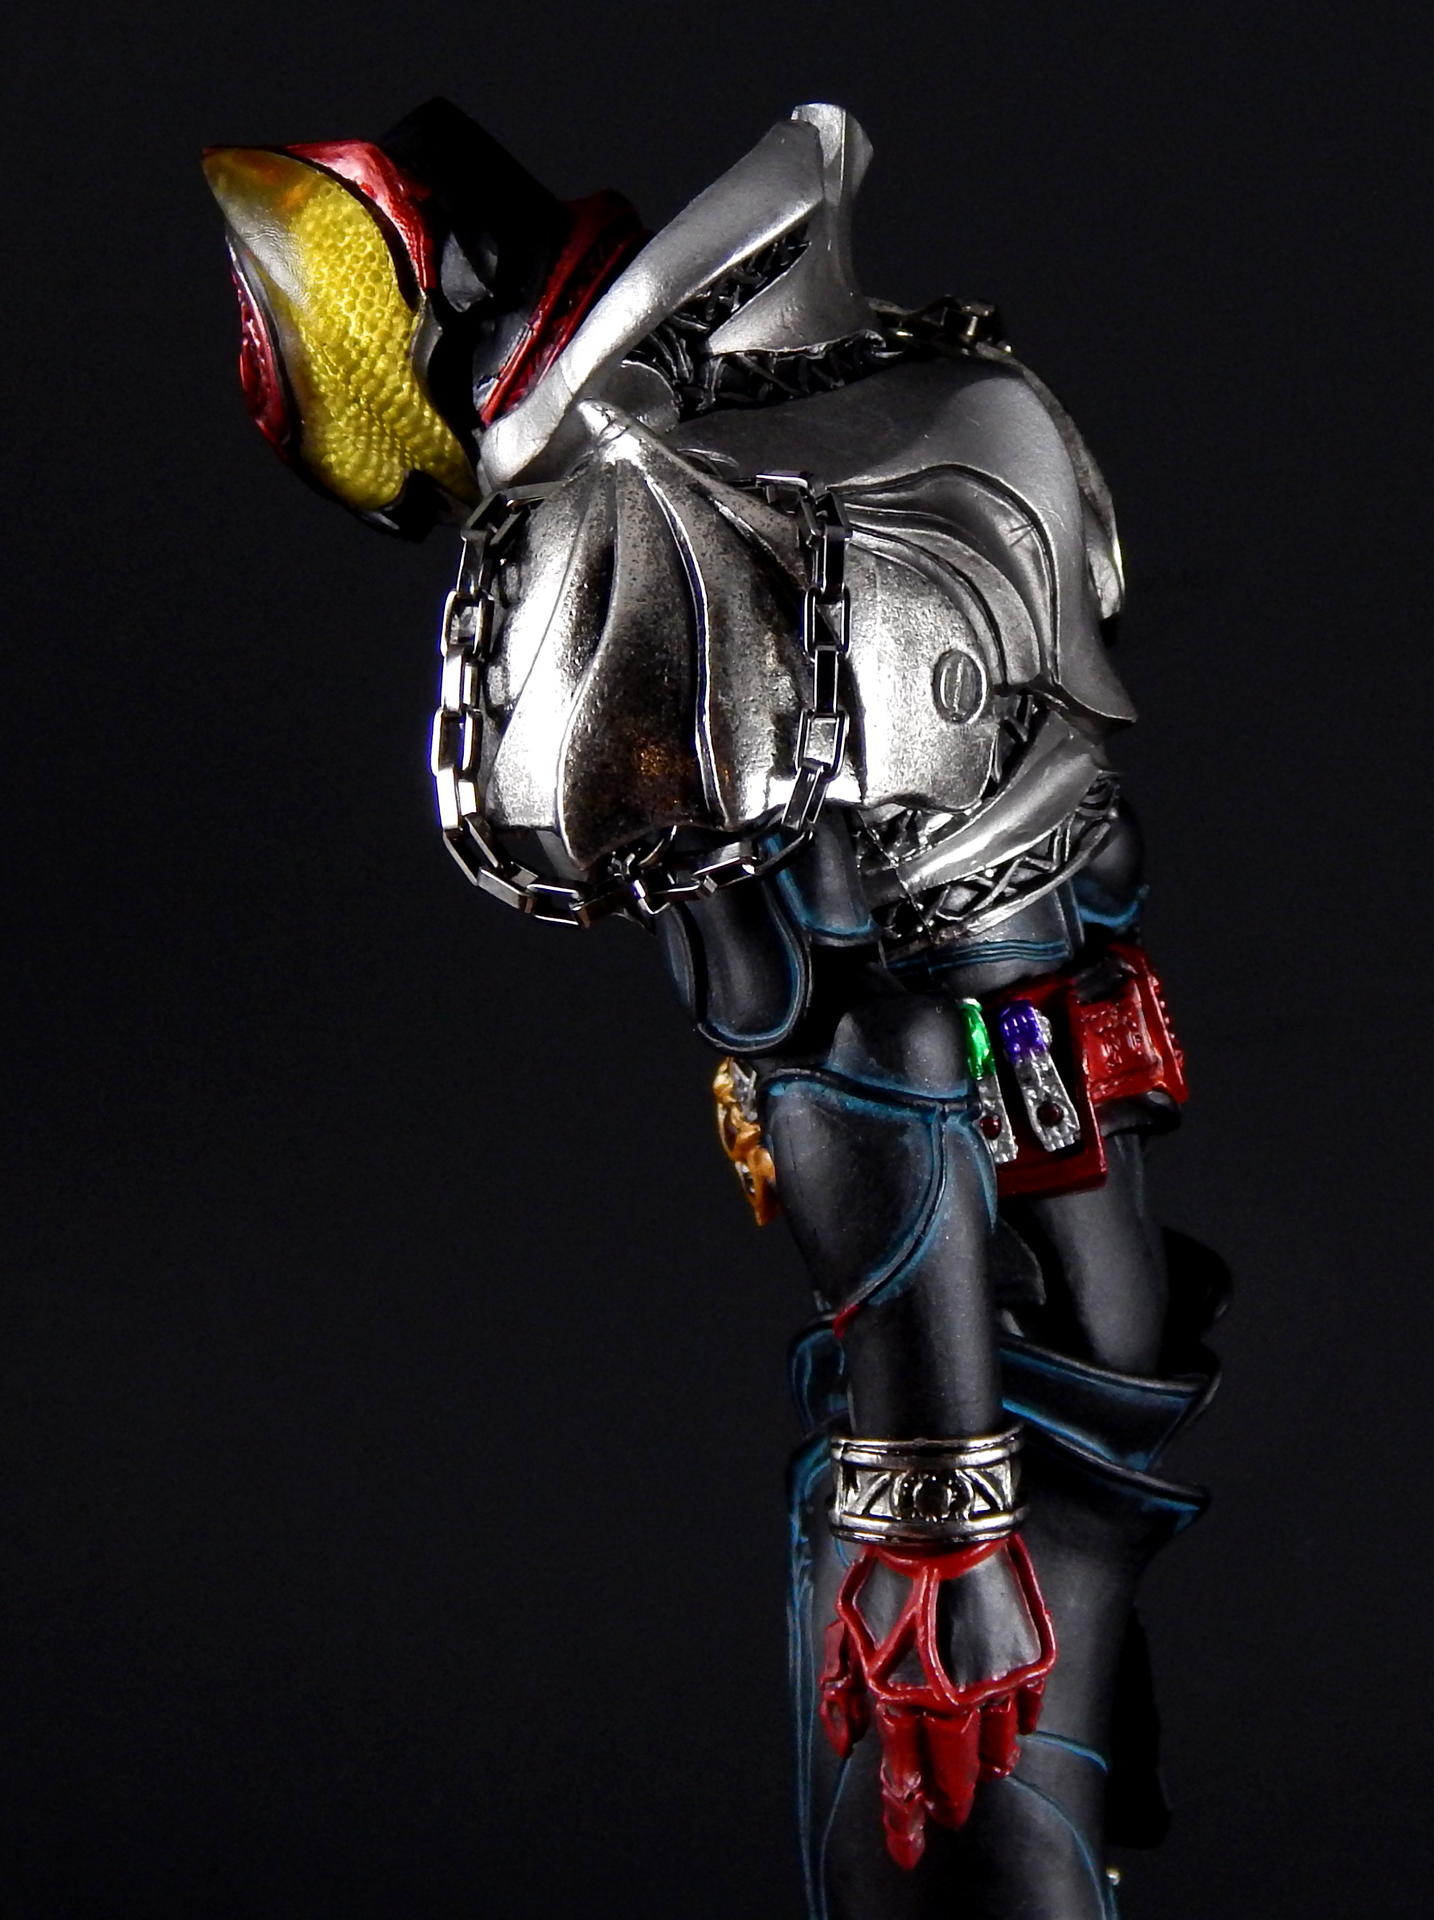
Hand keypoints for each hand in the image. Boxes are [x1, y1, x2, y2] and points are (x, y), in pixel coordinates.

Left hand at [818, 1534, 1055, 1868]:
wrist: (938, 1522)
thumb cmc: (885, 1572)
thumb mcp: (845, 1631)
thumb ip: (843, 1693)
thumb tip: (846, 1745)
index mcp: (901, 1698)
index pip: (903, 1778)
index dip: (904, 1819)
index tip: (908, 1846)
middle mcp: (950, 1702)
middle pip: (954, 1773)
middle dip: (949, 1797)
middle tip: (948, 1810)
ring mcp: (994, 1683)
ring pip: (996, 1749)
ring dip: (985, 1764)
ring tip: (982, 1771)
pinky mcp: (1028, 1658)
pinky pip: (1028, 1708)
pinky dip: (1019, 1723)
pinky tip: (1014, 1727)